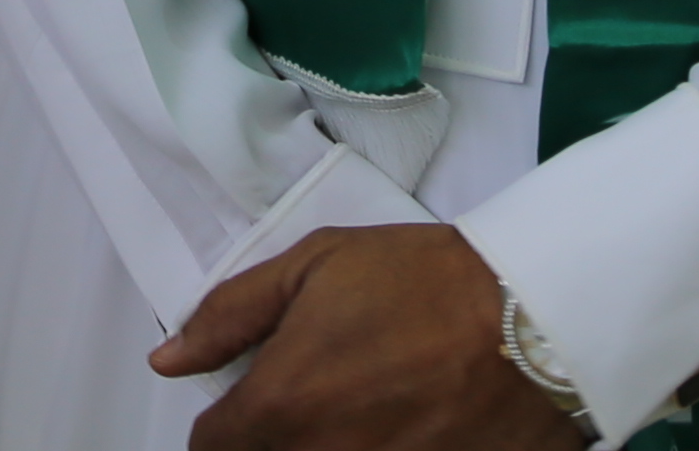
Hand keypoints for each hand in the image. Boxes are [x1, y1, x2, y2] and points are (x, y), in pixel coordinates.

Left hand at [153, 226, 587, 448]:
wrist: (530, 317)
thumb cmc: (420, 281)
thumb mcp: (313, 266)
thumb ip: (229, 315)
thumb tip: (167, 359)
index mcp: (279, 407)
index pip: (210, 447)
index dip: (224, 422)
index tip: (251, 400)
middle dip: (271, 441)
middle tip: (314, 405)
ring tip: (357, 417)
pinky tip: (399, 432)